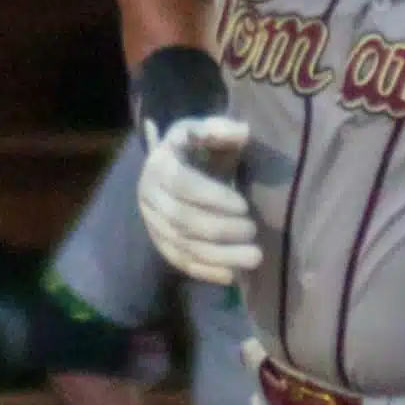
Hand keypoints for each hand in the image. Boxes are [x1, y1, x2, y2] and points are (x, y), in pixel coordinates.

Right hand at [139, 115, 262, 282]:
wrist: (179, 167)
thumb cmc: (201, 147)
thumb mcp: (210, 131)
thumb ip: (223, 129)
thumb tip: (242, 132)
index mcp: (160, 163)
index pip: (181, 184)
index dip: (212, 196)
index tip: (243, 205)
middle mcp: (149, 194)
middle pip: (181, 219)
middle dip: (220, 229)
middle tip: (253, 231)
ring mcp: (152, 223)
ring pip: (182, 246)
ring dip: (220, 255)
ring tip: (255, 258)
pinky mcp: (160, 243)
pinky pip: (180, 262)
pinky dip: (206, 271)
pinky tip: (233, 276)